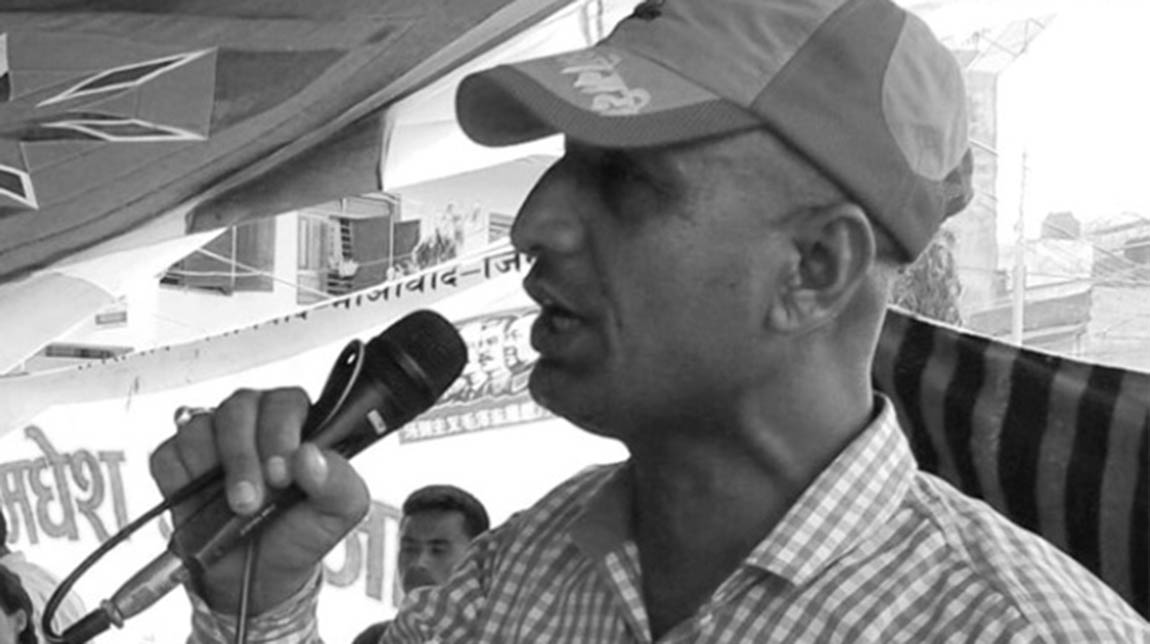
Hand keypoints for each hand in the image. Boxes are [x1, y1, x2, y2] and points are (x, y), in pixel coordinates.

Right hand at [150, 388, 369, 613]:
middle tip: (251, 499)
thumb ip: (338, 481)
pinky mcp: (179, 465)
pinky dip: (180, 479)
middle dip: (243, 455)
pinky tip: (201, 499)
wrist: (261, 577)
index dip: (280, 432)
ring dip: (213, 467)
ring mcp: (213, 441)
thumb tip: (311, 456)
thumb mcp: (340, 511)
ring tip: (232, 506)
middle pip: (239, 407)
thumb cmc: (301, 533)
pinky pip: (168, 454)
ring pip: (200, 425)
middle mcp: (254, 424)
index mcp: (296, 424)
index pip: (285, 401)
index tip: (281, 472)